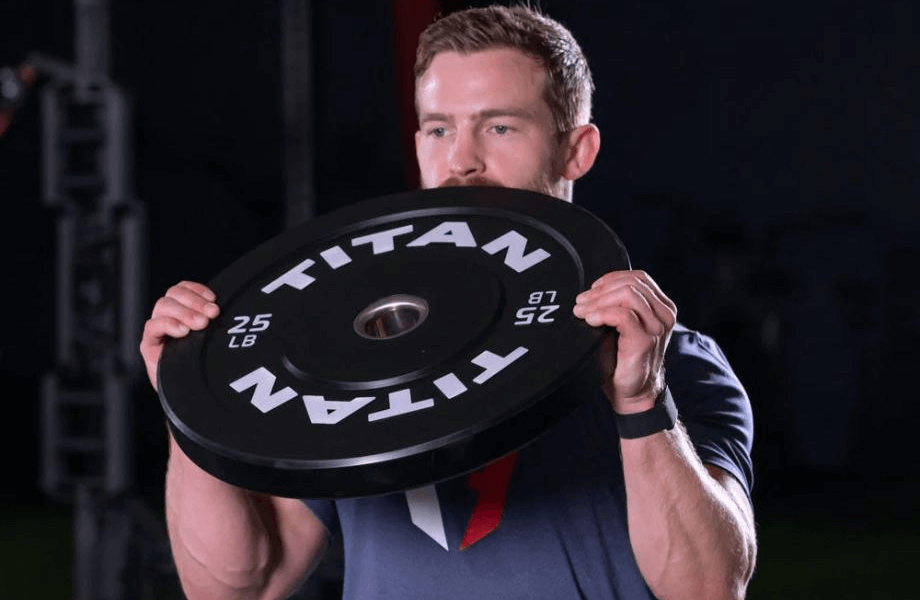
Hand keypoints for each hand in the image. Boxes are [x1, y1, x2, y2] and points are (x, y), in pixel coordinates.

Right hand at [140, 281, 219, 390]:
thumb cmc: (207, 367)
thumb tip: (230, 311)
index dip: (197, 289)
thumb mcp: (214, 340)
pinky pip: (152, 326)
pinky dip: (168, 324)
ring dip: (184, 312)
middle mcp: (169, 318)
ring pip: (163, 306)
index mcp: (184, 311)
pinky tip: (183, 332)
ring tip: (201, 324)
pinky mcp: (149, 345)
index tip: (214, 298)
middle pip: (173, 294)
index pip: (183, 289)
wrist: (193, 397)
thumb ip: (216, 324)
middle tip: (212, 314)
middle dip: (195, 301)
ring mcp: (158, 331)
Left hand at [572, 270, 675, 413]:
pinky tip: (590, 320)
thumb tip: (589, 291)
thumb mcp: (622, 326)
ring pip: (628, 295)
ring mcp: (657, 327)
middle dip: (600, 291)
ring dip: (598, 301)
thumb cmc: (623, 359)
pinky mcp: (645, 341)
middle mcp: (664, 314)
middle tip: (580, 303)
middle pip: (631, 284)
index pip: (639, 277)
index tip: (591, 290)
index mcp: (662, 307)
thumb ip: (617, 305)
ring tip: (582, 312)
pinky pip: (623, 315)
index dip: (611, 278)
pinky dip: (603, 313)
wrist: (632, 392)